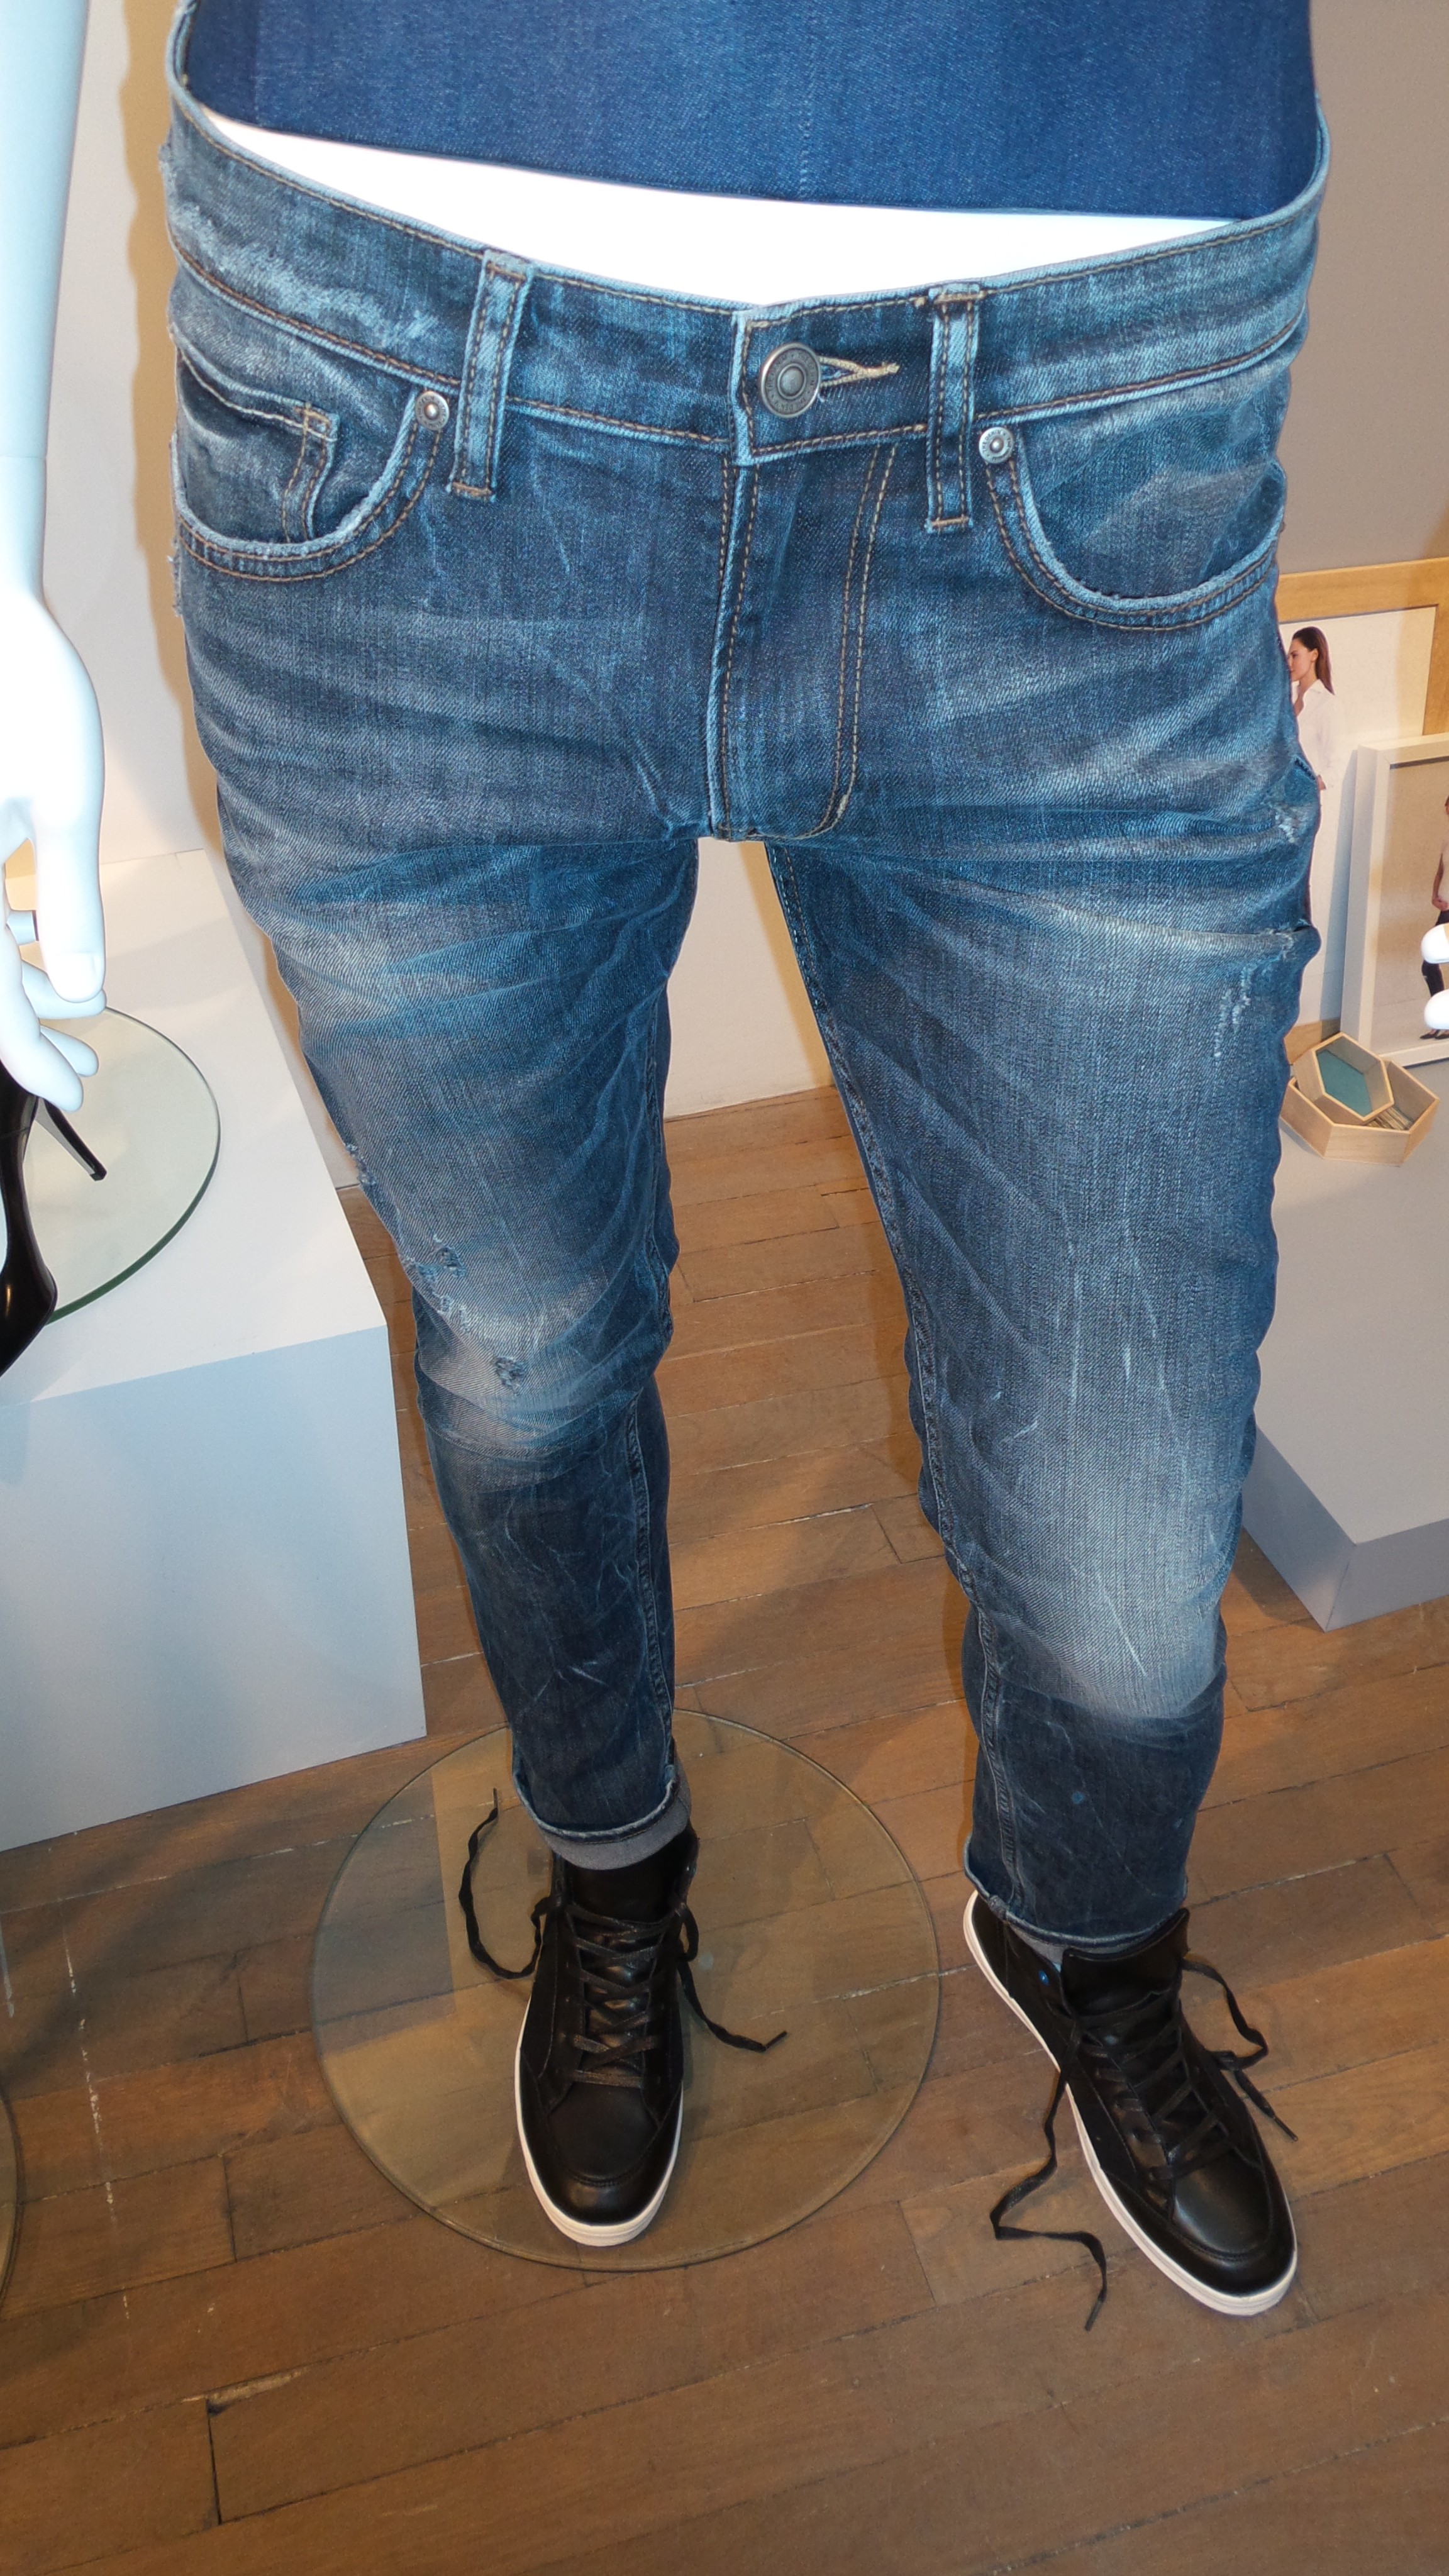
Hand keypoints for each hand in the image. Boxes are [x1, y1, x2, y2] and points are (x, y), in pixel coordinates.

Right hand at [0, 587, 105, 1108]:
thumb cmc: (21, 690)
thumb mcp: (65, 803)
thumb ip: (70, 903)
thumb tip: (81, 992)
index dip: (29, 1056)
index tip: (72, 1090)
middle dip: (24, 1030)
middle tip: (83, 1062)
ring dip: (12, 984)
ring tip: (71, 1001)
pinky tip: (34, 935)